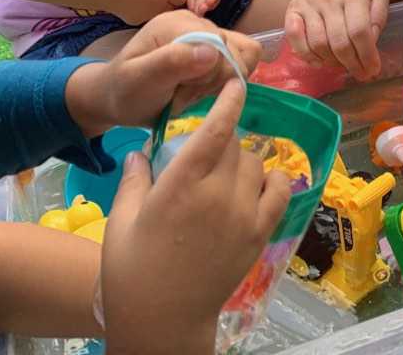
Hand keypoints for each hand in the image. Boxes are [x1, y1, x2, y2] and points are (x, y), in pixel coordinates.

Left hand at [65, 11, 261, 137]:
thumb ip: (171, 63)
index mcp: (175, 23)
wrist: (117, 98)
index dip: (209, 75)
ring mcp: (206, 32)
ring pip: (243, 54)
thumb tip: (213, 51)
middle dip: (213, 81)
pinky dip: (230, 77)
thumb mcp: (139, 80)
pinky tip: (205, 87)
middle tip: (182, 95)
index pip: (219, 44)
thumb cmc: (124, 91)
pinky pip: (243, 55)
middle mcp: (194, 21)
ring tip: (192, 91)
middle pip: (233, 50)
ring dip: (222, 80)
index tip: (181, 93)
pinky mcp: (214, 45)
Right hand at [101, 81, 290, 354]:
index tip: (235, 82)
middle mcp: (218, 193)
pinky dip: (274, 179)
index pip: (215, 129)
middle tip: (207, 149)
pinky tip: (259, 182)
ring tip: (225, 173)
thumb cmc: (131, 270)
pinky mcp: (260, 233)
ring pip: (257, 163)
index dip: (228, 101)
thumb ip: (134, 179)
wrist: (162, 319)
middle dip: (223, 138)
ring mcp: (244, 214)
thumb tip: (141, 151)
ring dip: (243, 159)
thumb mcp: (121, 220)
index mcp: (181, 185)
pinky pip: (280, 190)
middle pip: (235, 144)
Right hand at [107, 0, 186, 25]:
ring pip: (158, 15)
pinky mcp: (136, 21)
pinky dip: (142, 13)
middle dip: (170, 3)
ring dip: (157, 9)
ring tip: (150, 0)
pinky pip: (144, 18)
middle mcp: (161, 7)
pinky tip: (136, 5)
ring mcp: (149, 16)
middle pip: (172, 9)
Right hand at [284, 0, 388, 80]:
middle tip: (360, 74)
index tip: (373, 70)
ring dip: (331, 62)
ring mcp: (308, 4)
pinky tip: (320, 61)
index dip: (367, 55)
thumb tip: (372, 41)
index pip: (359, 31)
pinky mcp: (292, 9)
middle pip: (338, 42)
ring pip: (317, 44)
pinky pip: (294, 38)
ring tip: (342, 65)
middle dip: (352, 64)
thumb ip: (379, 15)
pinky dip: (306, 55)